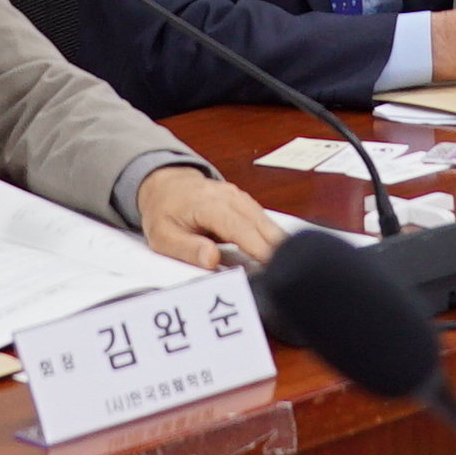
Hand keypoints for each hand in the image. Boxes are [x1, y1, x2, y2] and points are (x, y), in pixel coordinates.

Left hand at [134, 164, 287, 267]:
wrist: (165, 184)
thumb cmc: (164, 212)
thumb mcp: (163, 236)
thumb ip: (187, 249)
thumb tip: (212, 259)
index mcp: (209, 204)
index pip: (240, 228)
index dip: (259, 247)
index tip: (273, 265)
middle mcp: (229, 197)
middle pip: (260, 223)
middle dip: (277, 246)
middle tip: (291, 270)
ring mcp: (239, 197)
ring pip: (265, 220)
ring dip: (278, 241)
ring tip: (292, 263)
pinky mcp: (244, 202)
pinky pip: (262, 218)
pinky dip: (272, 234)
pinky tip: (281, 251)